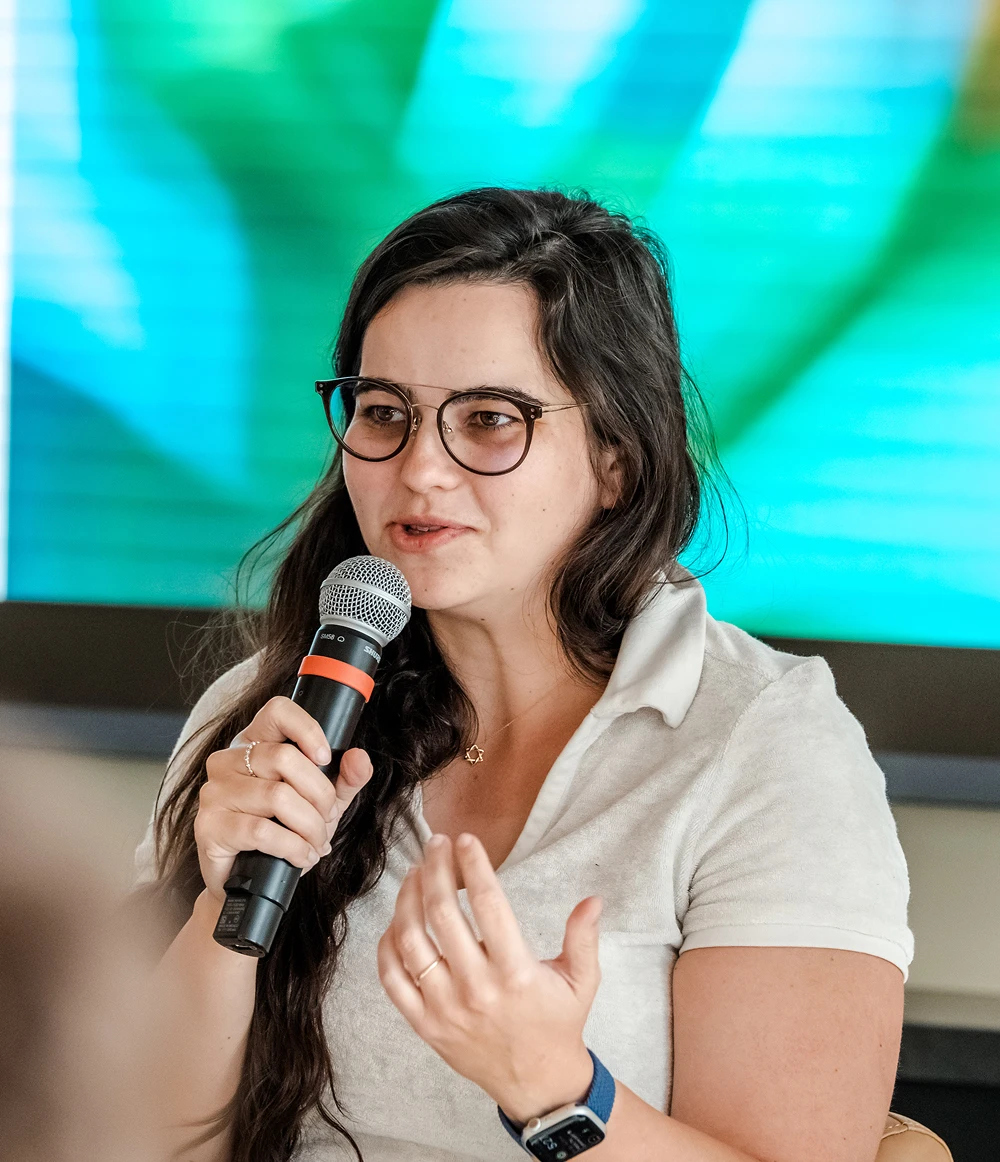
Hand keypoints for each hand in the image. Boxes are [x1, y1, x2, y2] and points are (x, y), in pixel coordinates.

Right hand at [193, 696, 373, 901]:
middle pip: (285, 757)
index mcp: (253, 743)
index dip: (307, 729)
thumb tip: (359, 758)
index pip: (277, 711)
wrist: (250, 883)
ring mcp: (214, 792)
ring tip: (317, 843)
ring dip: (310, 826)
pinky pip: (261, 831)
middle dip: (319, 794)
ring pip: (277, 796)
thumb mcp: (321, 802)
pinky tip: (302, 856)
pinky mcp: (209, 826)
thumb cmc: (283, 833)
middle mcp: (227, 760)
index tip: (325, 757)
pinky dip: (293, 847)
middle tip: (327, 820)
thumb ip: (345, 778)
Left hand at [377, 832, 601, 1123]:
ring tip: (417, 873)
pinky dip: (388, 945)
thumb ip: (584, 937)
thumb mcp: (581, 980)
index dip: (473, 865)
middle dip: (436, 869)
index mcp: (516, 973)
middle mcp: (477, 989)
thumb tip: (593, 899)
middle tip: (436, 844)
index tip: (466, 840)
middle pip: (443, 914)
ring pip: (411, 941)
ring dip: (409, 898)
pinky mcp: (425, 1026)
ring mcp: (445, 1009)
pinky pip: (392, 979)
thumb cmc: (558, 1023)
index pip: (487, 904)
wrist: (537, 1084)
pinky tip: (398, 921)